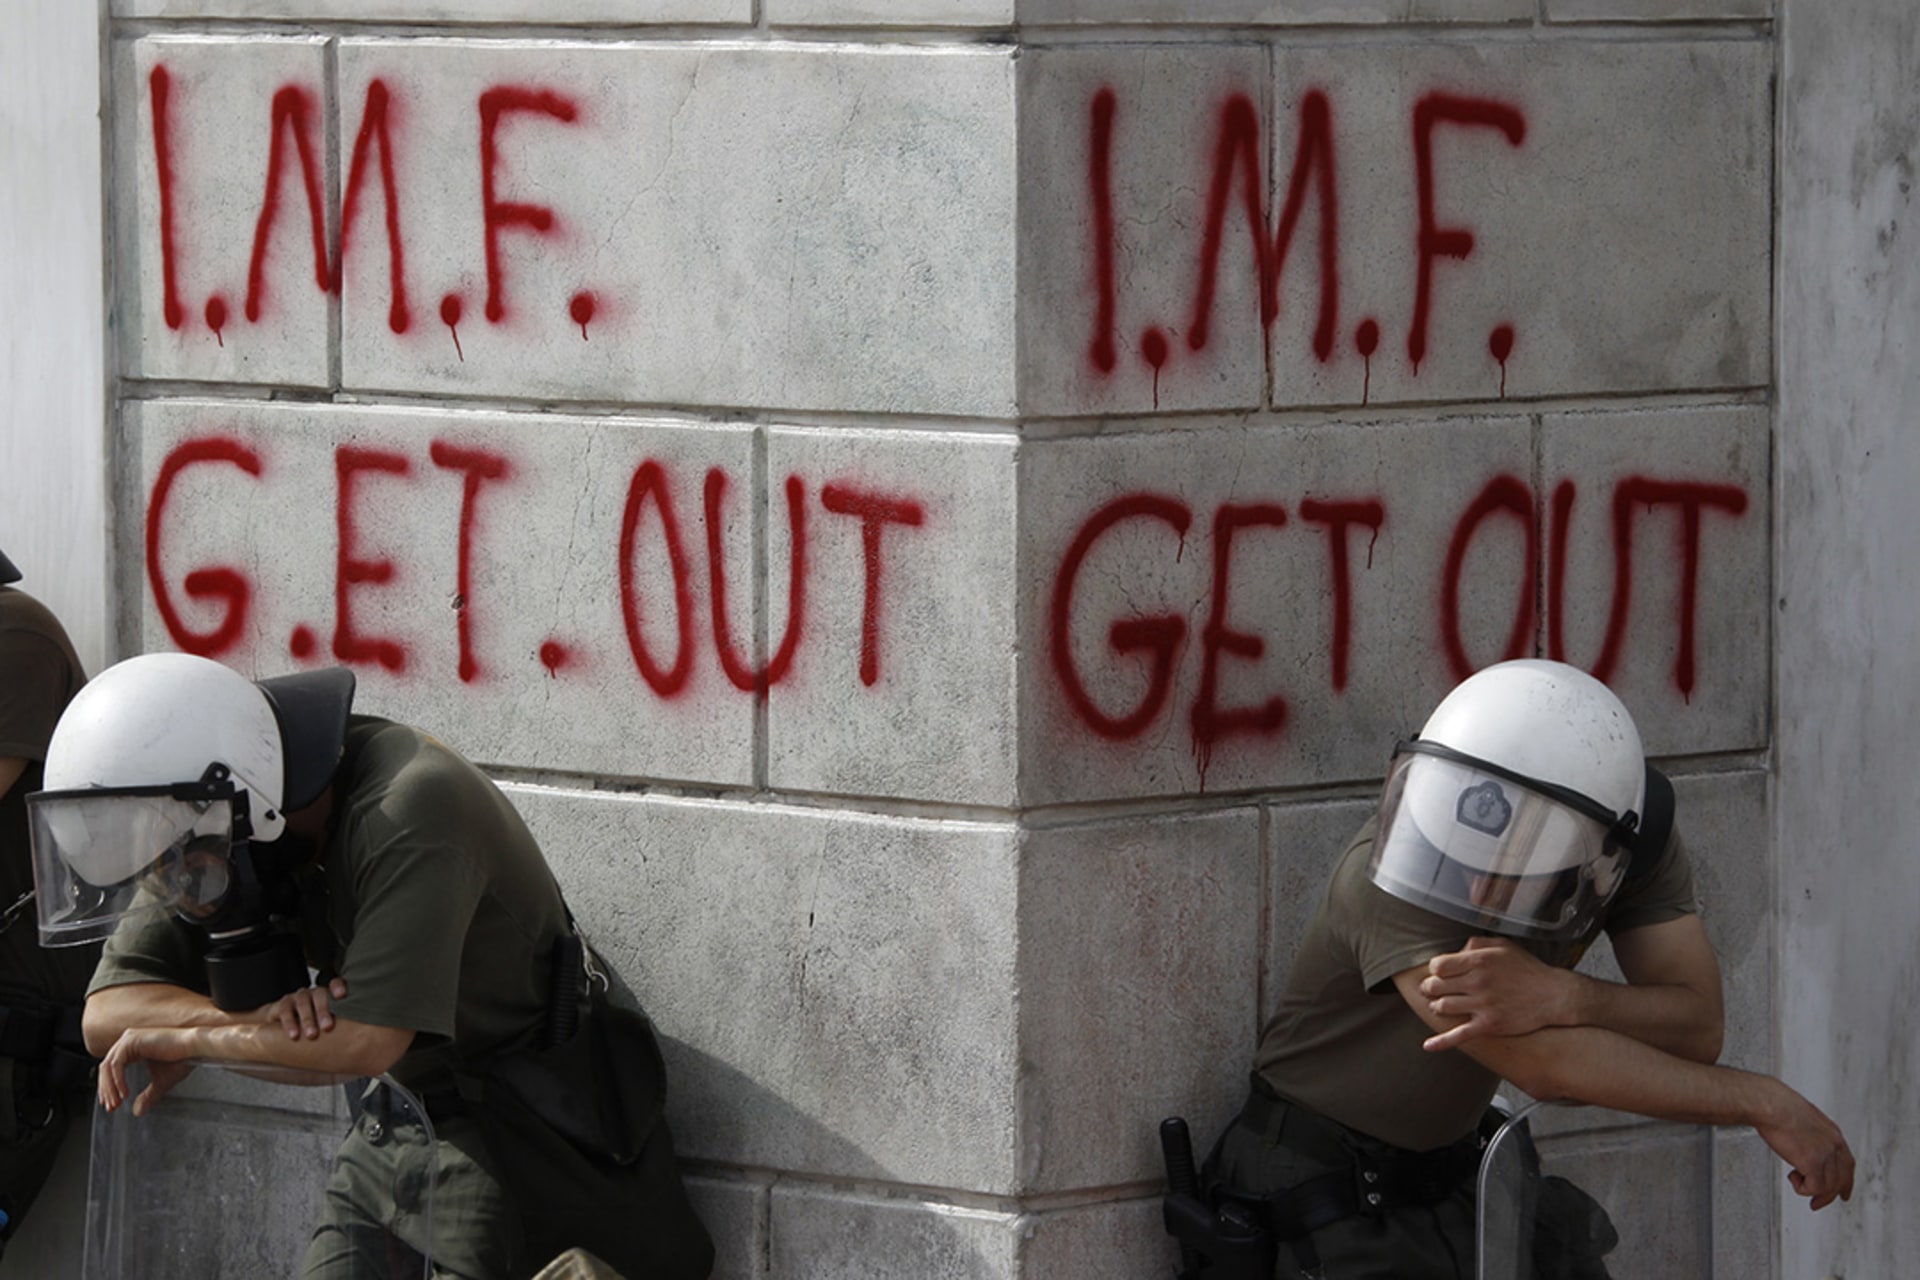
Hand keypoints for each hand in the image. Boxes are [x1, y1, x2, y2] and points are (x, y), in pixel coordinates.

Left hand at [98, 1027, 198, 1117]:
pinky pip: (117, 1064)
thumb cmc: (182, 1060)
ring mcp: (128, 1039)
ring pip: (107, 1067)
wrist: (194, 1048)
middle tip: (111, 1107)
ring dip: (109, 1087)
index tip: (112, 1104)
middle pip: (105, 1068)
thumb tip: (137, 1111)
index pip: (111, 1069)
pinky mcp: (132, 1041)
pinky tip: (124, 1092)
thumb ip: (147, 1096)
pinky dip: (117, 1080)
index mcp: (133, 1047)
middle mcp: (128, 1041)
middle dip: (106, 1090)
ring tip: (116, 1102)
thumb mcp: (160, 1082)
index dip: (109, 1088)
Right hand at [258, 978, 348, 1040]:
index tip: (342, 995)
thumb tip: (363, 1039)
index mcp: (329, 995)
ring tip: (312, 1035)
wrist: (286, 1026)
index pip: (335, 983)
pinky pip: (285, 1010)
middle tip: (328, 1027)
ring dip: (307, 1019)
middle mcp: (314, 993)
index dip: (338, 987)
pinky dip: (289, 1023)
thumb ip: (345, 1025)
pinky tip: (294, 1035)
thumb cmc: (318, 1026)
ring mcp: (298, 997)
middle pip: (320, 995)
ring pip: (303, 1002)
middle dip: (323, 1010)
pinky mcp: (283, 1004)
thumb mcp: (331, 1024)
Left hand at [1419, 936, 1573, 1051]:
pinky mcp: (1489, 1025)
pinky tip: (1428, 1046)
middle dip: (1431, 988)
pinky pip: (1459, 1035)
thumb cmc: (1528, 969)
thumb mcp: (1502, 946)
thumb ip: (1475, 944)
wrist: (1554, 995)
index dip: (1435, 970)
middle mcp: (1478, 982)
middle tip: (1433, 989)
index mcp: (1479, 960)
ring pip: (1442, 1007)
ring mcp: (1483, 1005)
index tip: (1440, 973)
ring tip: (1442, 1005)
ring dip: (1437, 1007)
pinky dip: (1441, 1041)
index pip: (1437, 966)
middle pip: (1435, 986)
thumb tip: (1455, 953)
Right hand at [1757, 1089, 1855, 1210]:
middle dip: (1829, 1195)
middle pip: (1841, 1180)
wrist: (1770, 1105)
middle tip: (1816, 1203)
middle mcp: (1834, 1145)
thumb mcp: (1802, 1118)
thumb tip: (1800, 1142)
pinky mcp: (1813, 1163)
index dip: (1846, 1181)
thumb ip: (1809, 1134)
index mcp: (1832, 1133)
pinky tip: (1793, 1178)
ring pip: (1827, 1186)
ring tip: (1796, 1182)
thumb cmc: (1777, 1106)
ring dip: (1810, 1189)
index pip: (1847, 1164)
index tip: (1843, 1192)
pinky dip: (1802, 1188)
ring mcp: (1825, 1154)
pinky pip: (1813, 1188)